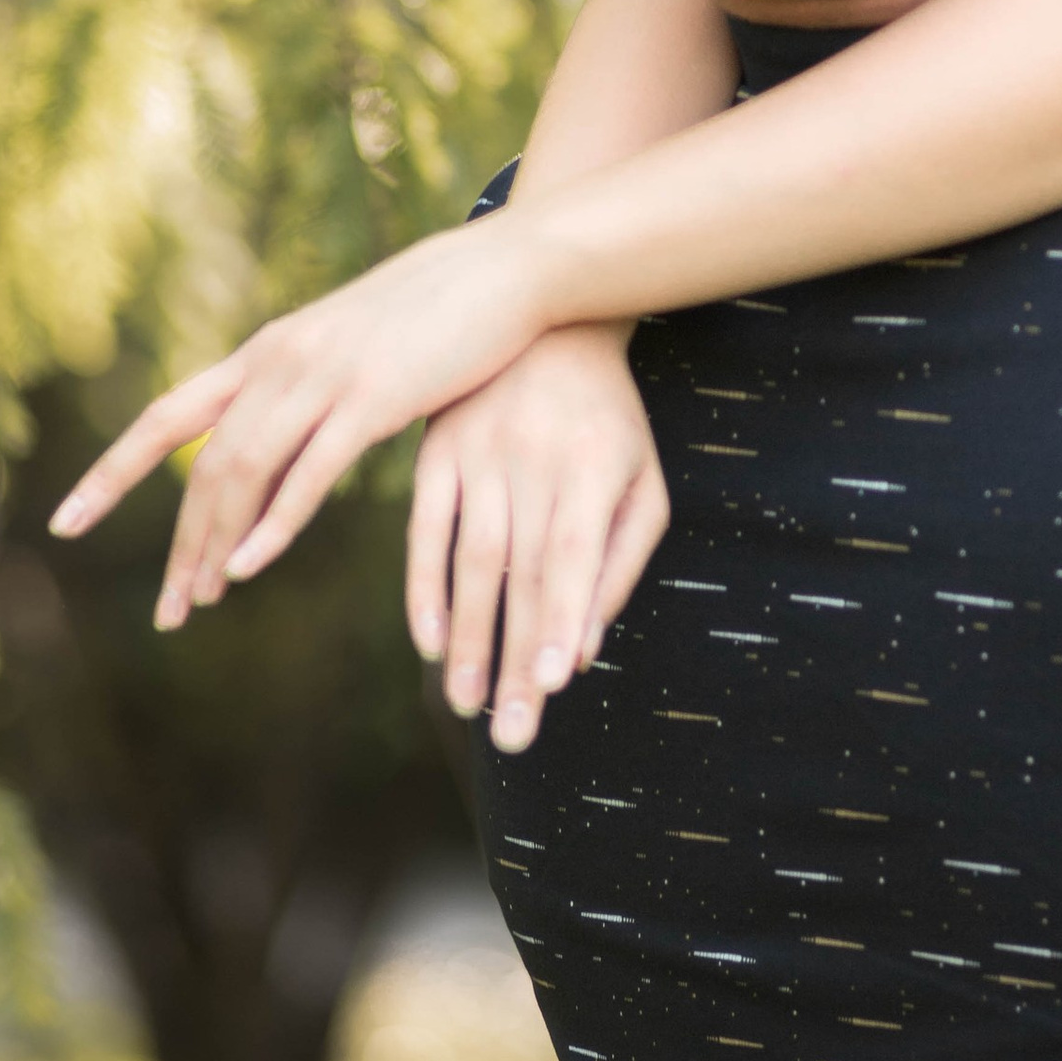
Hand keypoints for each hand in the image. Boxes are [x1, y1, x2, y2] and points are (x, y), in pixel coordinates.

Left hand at [49, 209, 562, 620]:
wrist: (506, 270)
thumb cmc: (438, 313)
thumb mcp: (353, 346)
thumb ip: (310, 385)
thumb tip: (283, 430)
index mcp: (269, 351)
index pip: (168, 417)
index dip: (112, 472)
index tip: (66, 522)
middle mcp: (280, 361)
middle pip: (203, 463)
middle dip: (180, 543)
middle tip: (169, 610)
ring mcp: (324, 377)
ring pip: (243, 471)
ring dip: (217, 543)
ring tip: (203, 599)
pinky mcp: (373, 397)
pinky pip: (309, 471)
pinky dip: (274, 522)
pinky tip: (252, 564)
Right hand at [408, 326, 671, 752]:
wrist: (548, 325)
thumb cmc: (607, 423)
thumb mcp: (638, 482)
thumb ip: (618, 565)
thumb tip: (583, 652)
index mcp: (591, 468)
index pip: (573, 557)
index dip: (559, 620)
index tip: (550, 686)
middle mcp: (532, 462)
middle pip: (522, 575)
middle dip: (512, 659)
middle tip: (510, 735)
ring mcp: (478, 456)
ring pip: (471, 560)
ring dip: (467, 637)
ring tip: (467, 702)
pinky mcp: (436, 454)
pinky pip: (424, 529)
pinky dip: (423, 587)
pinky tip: (428, 640)